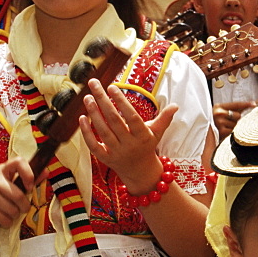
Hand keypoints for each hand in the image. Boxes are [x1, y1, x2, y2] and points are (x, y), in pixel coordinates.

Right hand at [0, 158, 33, 229]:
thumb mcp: (8, 184)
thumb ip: (27, 180)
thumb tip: (45, 171)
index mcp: (2, 170)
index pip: (19, 162)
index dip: (28, 173)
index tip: (29, 186)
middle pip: (18, 195)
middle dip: (24, 206)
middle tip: (22, 209)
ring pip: (11, 209)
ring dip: (14, 216)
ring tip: (7, 213)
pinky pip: (3, 218)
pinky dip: (6, 222)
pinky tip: (0, 218)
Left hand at [78, 78, 175, 192]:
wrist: (141, 172)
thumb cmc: (148, 147)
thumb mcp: (157, 133)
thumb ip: (164, 118)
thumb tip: (175, 105)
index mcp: (143, 136)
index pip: (131, 116)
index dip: (121, 102)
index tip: (112, 87)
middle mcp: (129, 144)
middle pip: (114, 120)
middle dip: (103, 100)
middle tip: (94, 84)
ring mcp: (116, 152)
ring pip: (102, 130)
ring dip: (94, 112)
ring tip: (88, 96)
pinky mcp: (105, 158)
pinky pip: (93, 145)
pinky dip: (86, 132)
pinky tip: (82, 117)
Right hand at [213, 100, 255, 140]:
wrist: (205, 133)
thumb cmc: (215, 121)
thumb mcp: (221, 112)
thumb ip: (233, 109)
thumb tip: (249, 105)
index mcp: (219, 106)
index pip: (236, 104)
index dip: (245, 104)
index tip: (254, 104)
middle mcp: (219, 113)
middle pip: (238, 115)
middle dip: (235, 119)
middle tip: (226, 121)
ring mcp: (220, 122)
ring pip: (235, 124)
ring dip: (232, 126)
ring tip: (223, 126)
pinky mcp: (222, 131)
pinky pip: (232, 130)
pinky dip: (229, 131)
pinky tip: (223, 131)